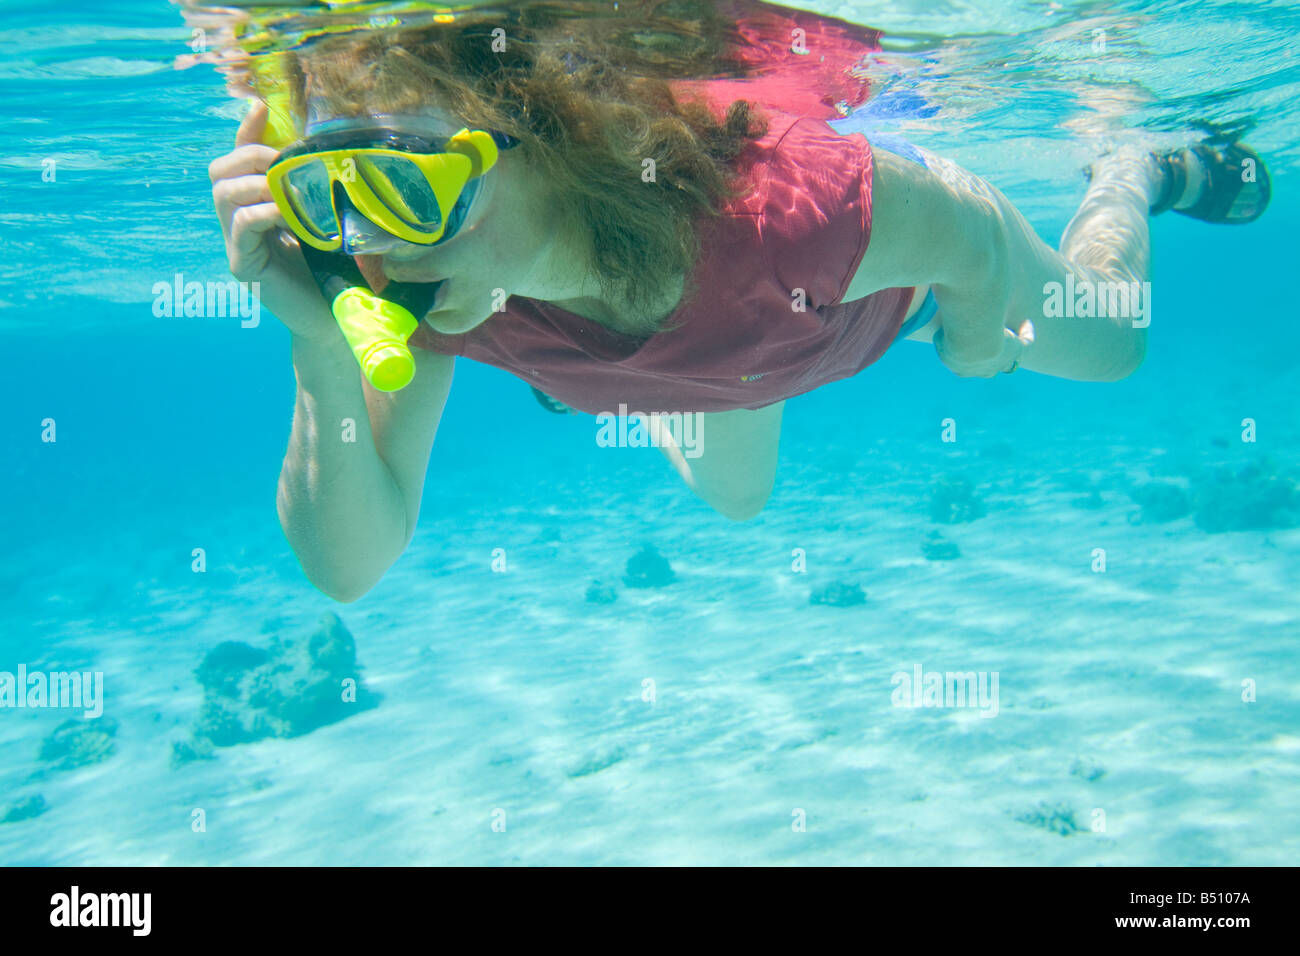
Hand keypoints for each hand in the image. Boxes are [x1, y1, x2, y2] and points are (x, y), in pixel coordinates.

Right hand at [209, 100, 337, 341]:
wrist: (333, 321)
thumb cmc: (333, 272)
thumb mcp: (324, 221)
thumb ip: (314, 191)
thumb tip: (328, 151)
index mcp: (255, 207)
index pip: (237, 160)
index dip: (244, 131)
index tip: (259, 105)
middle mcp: (238, 223)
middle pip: (219, 171)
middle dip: (247, 155)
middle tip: (280, 160)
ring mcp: (236, 245)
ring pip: (224, 194)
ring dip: (256, 182)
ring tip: (286, 187)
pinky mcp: (243, 266)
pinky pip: (241, 225)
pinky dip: (262, 212)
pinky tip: (286, 214)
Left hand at [933, 319, 1034, 377]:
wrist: (972, 342)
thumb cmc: (952, 340)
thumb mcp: (940, 337)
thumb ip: (940, 336)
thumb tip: (941, 332)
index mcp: (962, 370)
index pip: (965, 366)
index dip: (966, 356)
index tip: (965, 343)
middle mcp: (983, 371)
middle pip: (989, 369)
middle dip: (989, 361)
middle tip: (990, 349)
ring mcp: (1001, 362)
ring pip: (1008, 362)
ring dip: (1008, 351)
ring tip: (1011, 339)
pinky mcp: (1016, 351)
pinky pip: (1025, 343)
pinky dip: (1026, 334)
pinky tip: (1026, 323)